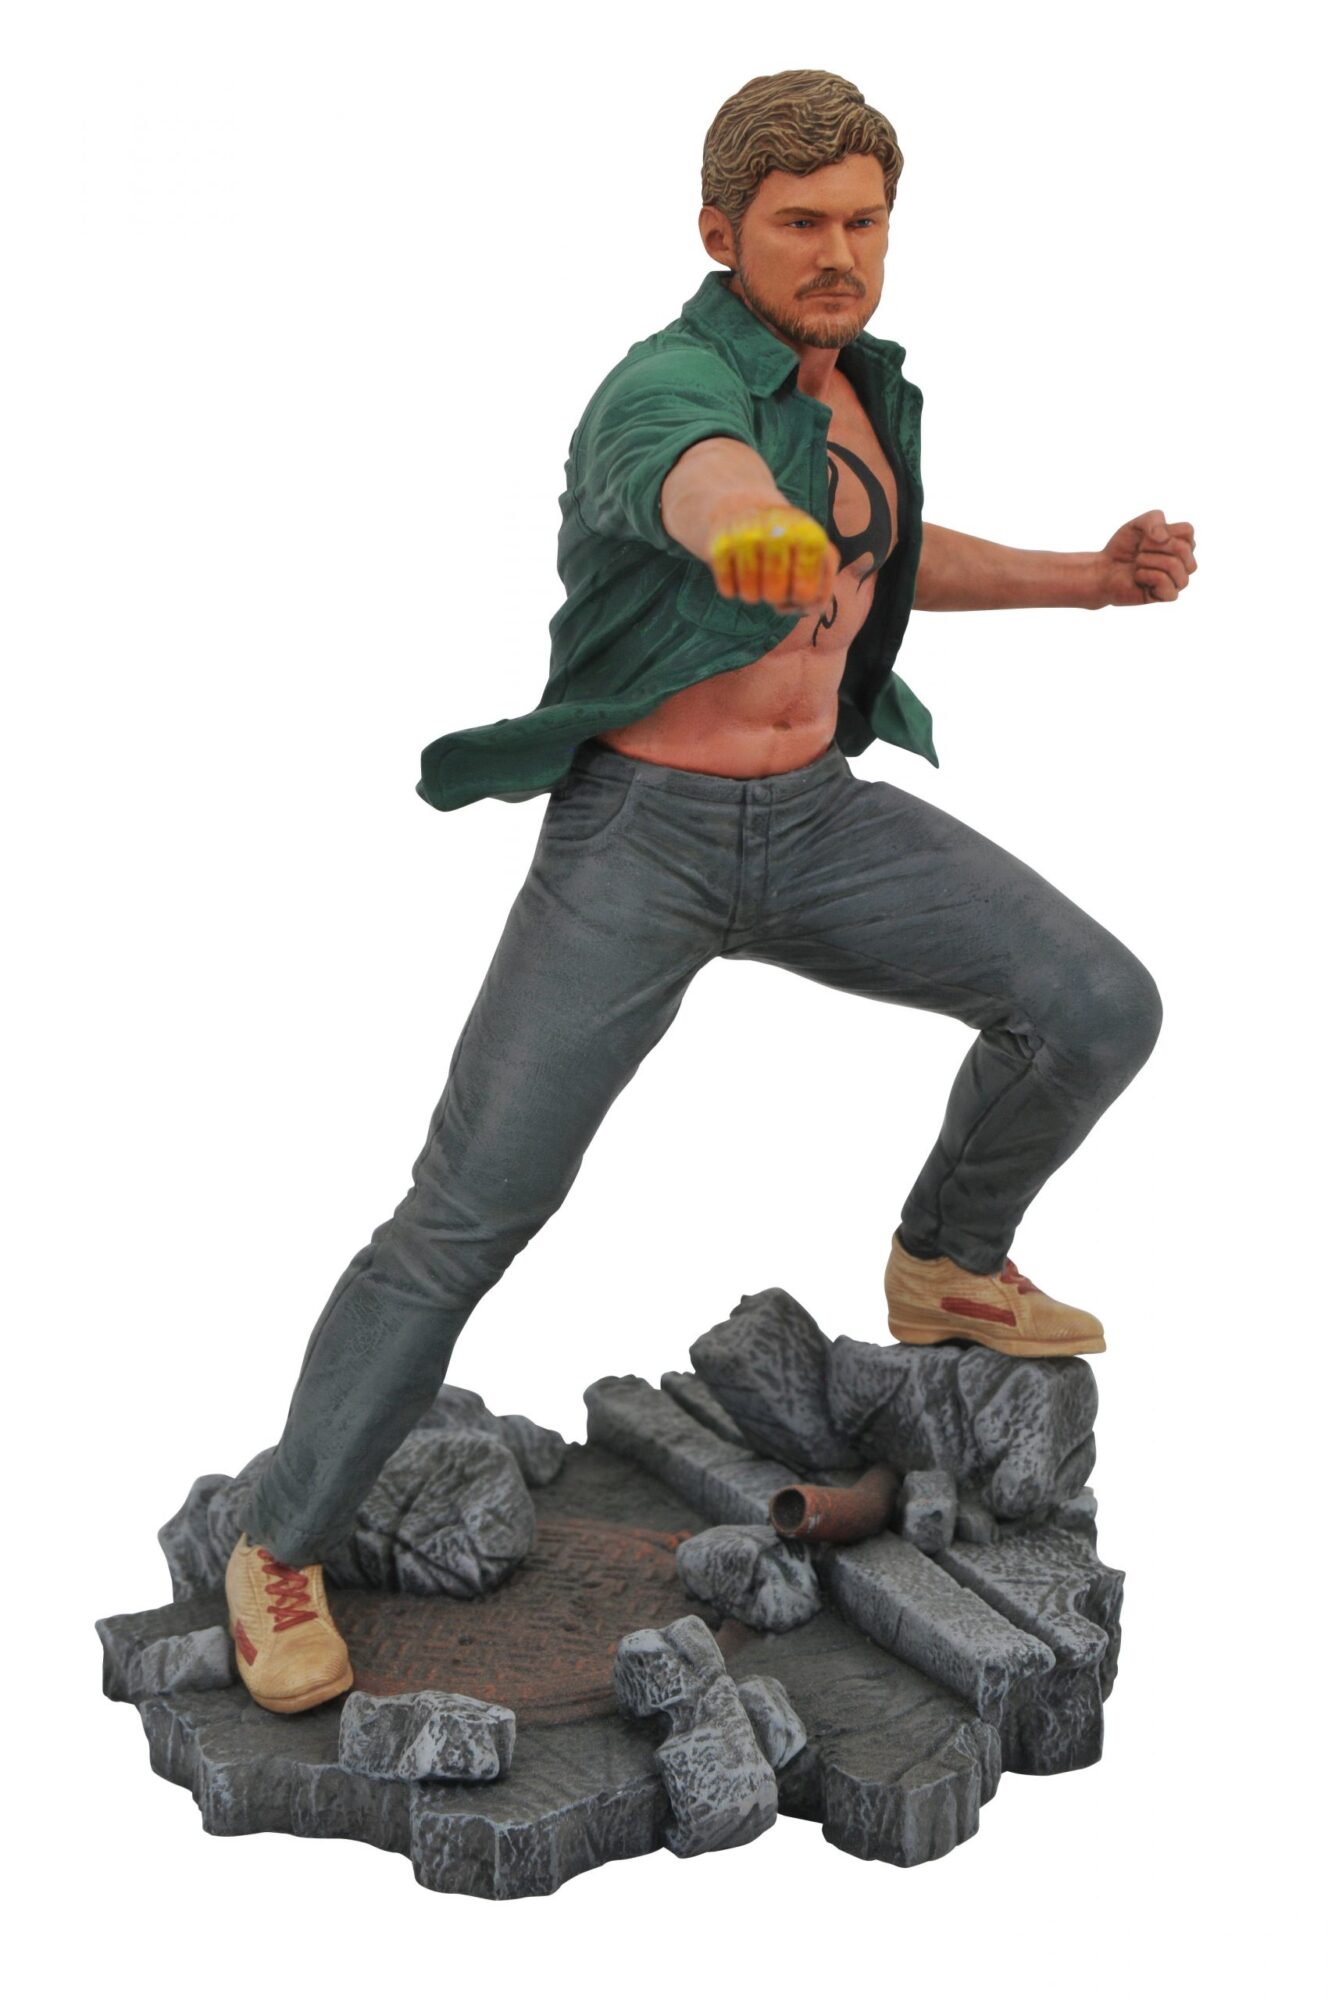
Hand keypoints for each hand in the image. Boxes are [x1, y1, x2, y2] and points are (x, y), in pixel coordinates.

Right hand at [709, 504, 838, 611]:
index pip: (805, 595)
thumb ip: (824, 587)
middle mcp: (779, 533)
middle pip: (776, 597)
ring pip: (750, 597)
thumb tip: (813, 609)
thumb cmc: (786, 539)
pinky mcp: (720, 546)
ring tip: (755, 568)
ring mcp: (747, 538)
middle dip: (774, 594)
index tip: (795, 580)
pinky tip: (737, 565)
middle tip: (772, 573)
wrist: (742, 506)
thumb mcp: (814, 553)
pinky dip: (732, 587)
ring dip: (753, 592)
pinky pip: (728, 591)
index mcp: (809, 537)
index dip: (798, 598)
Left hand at [1099, 510, 1196, 605]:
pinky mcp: (1167, 595)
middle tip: (1139, 552)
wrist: (1104, 570)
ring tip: (1138, 564)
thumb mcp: (1138, 524)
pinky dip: (1147, 575)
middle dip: (1154, 547)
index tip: (1146, 537)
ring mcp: (1178, 580)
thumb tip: (1164, 538)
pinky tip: (1138, 577)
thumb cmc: (1124, 548)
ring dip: (1149, 561)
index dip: (1163, 530)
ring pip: (1175, 565)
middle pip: (1183, 548)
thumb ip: (1154, 519)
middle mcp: (1184, 562)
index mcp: (1183, 544)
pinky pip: (1165, 581)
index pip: (1187, 530)